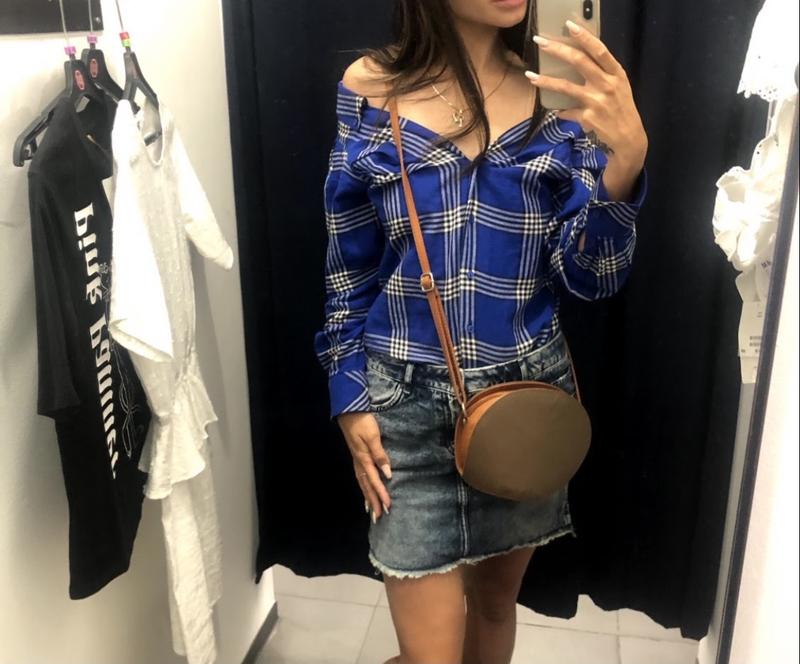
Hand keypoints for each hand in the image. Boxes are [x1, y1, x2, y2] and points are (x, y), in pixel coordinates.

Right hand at [337, 411, 392, 521]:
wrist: (349, 410)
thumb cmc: (362, 422)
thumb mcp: (373, 436)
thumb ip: (380, 455)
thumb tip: (387, 473)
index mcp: (363, 459)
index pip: (374, 481)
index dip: (381, 494)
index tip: (388, 506)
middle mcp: (359, 462)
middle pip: (367, 486)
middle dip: (373, 501)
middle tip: (379, 516)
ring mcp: (356, 460)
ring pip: (362, 483)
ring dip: (367, 497)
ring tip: (371, 510)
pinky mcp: (357, 456)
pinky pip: (360, 477)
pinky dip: (363, 486)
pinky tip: (366, 490)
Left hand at [525, 20, 647, 199]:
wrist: (628, 138)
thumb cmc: (621, 109)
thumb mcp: (619, 87)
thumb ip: (603, 74)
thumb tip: (579, 61)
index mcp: (616, 73)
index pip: (599, 50)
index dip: (584, 37)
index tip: (569, 26)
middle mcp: (607, 84)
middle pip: (579, 61)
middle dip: (557, 49)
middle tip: (540, 41)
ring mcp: (597, 101)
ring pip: (565, 86)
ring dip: (545, 80)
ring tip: (530, 76)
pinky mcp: (587, 117)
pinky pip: (567, 111)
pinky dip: (561, 111)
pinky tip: (556, 111)